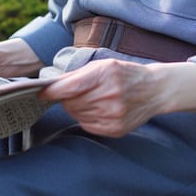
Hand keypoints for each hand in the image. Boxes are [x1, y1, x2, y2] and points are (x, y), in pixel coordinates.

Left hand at [39, 58, 162, 135]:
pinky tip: (97, 109)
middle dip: (66, 98)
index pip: (70, 87)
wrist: (155, 90)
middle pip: (71, 103)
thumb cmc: (126, 74)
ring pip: (77, 115)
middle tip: (71, 93)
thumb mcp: (104, 65)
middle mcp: (109, 96)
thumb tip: (53, 84)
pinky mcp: (115, 130)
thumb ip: (78, 74)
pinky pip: (87, 125)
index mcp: (105, 75)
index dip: (52, 91)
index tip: (41, 92)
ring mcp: (113, 115)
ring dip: (76, 108)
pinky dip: (86, 117)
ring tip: (89, 99)